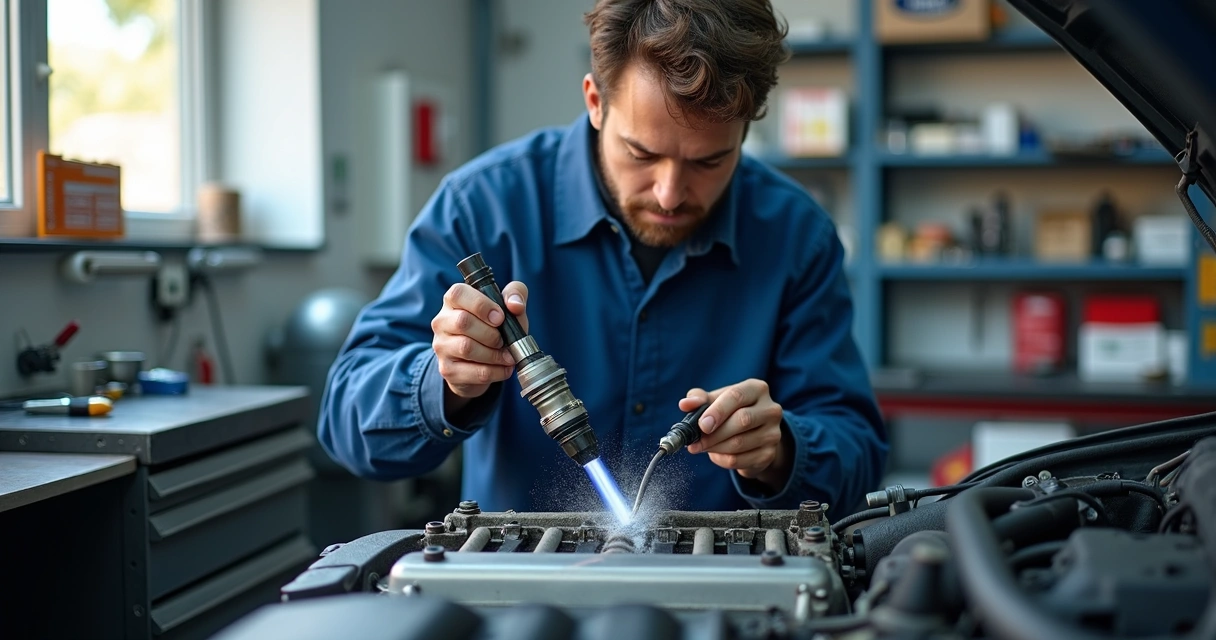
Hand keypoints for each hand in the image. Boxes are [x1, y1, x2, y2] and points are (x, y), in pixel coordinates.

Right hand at [431, 281, 528, 414]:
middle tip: (504, 340)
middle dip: (491, 333)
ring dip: (495, 354)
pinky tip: (505, 368)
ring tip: (508, 356)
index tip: (500, 317)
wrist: (483, 364)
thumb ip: (516, 295)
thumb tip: (515, 304)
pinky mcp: (447, 370)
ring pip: (467, 347)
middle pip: (463, 322)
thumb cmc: (495, 328)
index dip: (481, 305)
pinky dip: (496, 371)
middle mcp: (442, 321)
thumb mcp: (509, 307)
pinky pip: (474, 371)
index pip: (458, 294)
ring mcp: (441, 346)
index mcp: (454, 300)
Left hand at [679, 379, 790, 490]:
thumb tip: (685, 404)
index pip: (736, 396)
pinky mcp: (769, 454)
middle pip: (741, 420)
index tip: (702, 425)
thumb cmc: (732, 412)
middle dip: (713, 434)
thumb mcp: (717, 401)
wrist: (756, 434)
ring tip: (702, 447)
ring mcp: (773, 433)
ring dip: (714, 448)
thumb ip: (700, 400)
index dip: (717, 411)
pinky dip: (722, 460)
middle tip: (694, 442)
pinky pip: (740, 460)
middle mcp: (770, 409)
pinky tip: (715, 455)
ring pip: (739, 443)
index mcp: (757, 389)